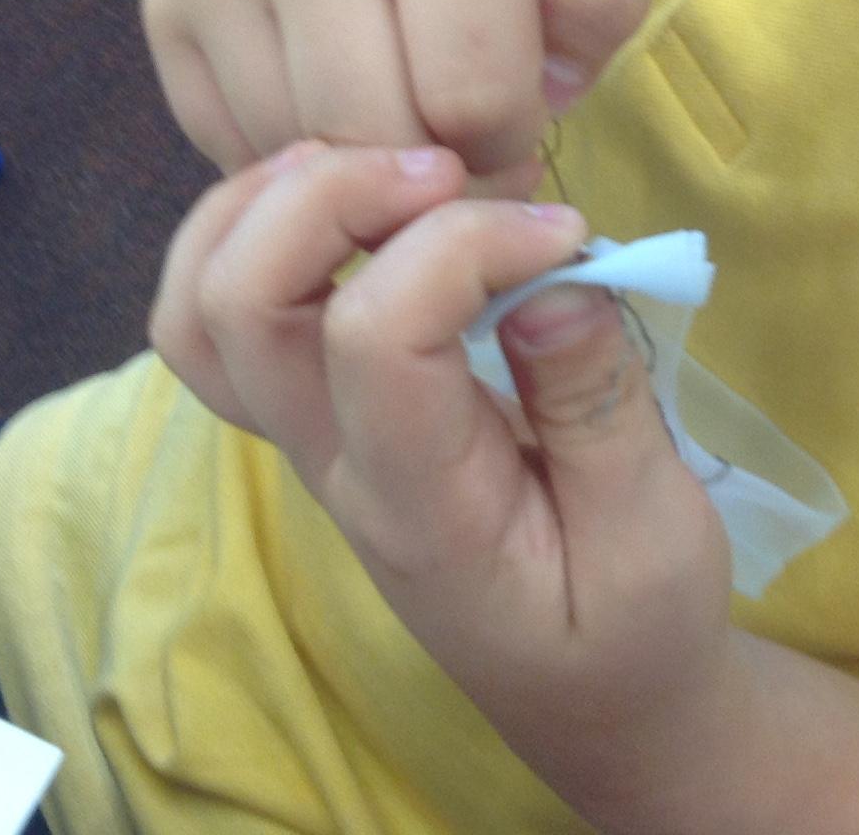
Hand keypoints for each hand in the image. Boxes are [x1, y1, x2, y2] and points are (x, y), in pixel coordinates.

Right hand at [140, 0, 648, 175]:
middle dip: (437, 169)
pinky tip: (341, 103)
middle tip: (466, 142)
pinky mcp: (166, 2)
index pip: (476, 95)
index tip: (519, 109)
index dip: (515, 135)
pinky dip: (294, 155)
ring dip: (363, 168)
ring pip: (297, 151)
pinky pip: (230, 142)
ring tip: (407, 115)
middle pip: (376, 135)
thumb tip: (541, 96)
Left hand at [149, 142, 737, 793]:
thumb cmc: (630, 615)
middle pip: (243, 305)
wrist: (591, 692)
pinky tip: (358, 196)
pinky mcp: (314, 414)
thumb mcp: (657, 531)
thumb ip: (601, 406)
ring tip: (392, 165)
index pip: (374, 336)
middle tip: (454, 169)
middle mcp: (334, 466)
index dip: (463, 244)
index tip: (568, 230)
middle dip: (334, 195)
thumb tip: (554, 275)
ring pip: (201, 303)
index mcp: (420, 504)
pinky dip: (258, 226)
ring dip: (272, 200)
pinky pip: (220, 315)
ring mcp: (307, 440)